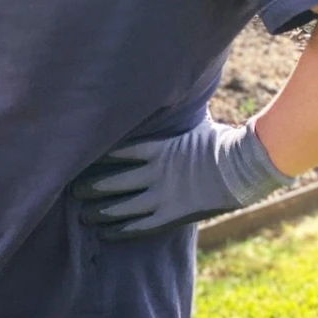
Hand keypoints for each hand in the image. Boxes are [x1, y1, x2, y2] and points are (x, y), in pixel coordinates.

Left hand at [73, 117, 291, 239]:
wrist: (246, 167)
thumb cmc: (222, 141)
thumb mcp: (195, 122)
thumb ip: (178, 113)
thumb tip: (173, 84)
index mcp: (157, 149)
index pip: (116, 153)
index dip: (95, 158)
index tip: (77, 159)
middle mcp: (154, 174)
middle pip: (111, 183)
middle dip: (89, 188)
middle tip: (71, 192)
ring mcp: (163, 197)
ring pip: (121, 208)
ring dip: (100, 212)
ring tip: (82, 215)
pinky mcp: (173, 215)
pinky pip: (141, 226)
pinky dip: (122, 230)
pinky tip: (107, 233)